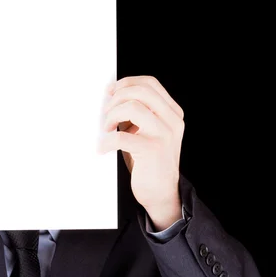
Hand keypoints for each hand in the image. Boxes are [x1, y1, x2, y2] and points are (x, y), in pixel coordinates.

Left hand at [99, 76, 183, 212]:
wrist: (161, 193)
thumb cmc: (149, 163)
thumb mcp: (148, 133)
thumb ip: (138, 115)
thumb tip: (111, 98)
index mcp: (172, 113)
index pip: (150, 84)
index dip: (126, 83)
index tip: (110, 92)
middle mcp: (172, 121)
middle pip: (140, 91)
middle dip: (116, 99)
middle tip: (105, 115)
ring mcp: (164, 134)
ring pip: (132, 108)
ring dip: (111, 116)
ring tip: (106, 130)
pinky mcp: (152, 150)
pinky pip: (121, 137)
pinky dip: (106, 141)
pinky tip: (103, 149)